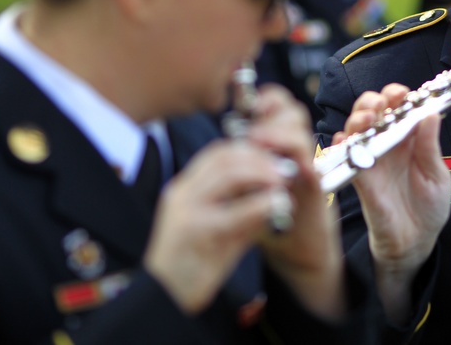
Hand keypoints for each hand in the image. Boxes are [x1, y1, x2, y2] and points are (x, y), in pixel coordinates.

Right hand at [143, 139, 285, 313]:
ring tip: (281, 185)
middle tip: (284, 170)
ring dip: (262, 175)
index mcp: (184, 190)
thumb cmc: (192, 265)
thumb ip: (241, 209)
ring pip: (231, 175)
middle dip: (260, 159)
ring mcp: (189, 211)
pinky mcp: (200, 233)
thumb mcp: (215, 228)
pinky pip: (238, 210)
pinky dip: (262, 204)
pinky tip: (275, 206)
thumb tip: (273, 193)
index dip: (249, 150)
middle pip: (225, 158)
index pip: (217, 153)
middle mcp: (183, 195)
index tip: (272, 157)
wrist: (166, 300)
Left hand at [243, 84, 345, 321]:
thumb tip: (226, 138)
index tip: (250, 105)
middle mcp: (299, 153)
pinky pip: (307, 166)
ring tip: (257, 140)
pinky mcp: (315, 192)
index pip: (281, 109)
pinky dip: (291, 160)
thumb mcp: (256, 184)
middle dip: (272, 113)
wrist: (299, 254)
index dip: (268, 100)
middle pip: (293, 114)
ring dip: (277, 133)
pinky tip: (274, 162)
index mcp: (283, 147)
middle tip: (253, 127)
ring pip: (300, 135)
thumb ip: (248, 161)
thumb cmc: (275, 219)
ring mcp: (309, 170)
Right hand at [335, 84, 450, 321]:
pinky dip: (341, 145)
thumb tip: (430, 115)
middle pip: (374, 110)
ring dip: (358, 117)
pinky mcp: (359, 176)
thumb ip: (430, 147)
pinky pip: (345, 156)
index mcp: (410, 138)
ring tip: (369, 119)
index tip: (403, 94)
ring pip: (356, 128)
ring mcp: (372, 158)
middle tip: (382, 105)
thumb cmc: (430, 208)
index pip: (400, 107)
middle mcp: (389, 144)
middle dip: (374, 101)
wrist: (416, 241)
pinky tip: (345, 140)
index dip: (398, 95)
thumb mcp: (438, 176)